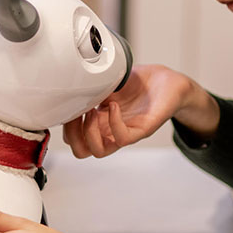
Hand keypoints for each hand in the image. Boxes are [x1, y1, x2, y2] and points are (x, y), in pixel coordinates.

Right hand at [63, 64, 218, 157]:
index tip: (68, 106)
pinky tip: (114, 105)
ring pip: (99, 151)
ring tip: (93, 110)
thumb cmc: (139, 82)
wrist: (166, 81)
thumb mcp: (107, 81)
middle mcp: (109, 130)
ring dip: (89, 131)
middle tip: (78, 112)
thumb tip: (70, 82)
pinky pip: (123, 138)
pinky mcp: (142, 129)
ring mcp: (125, 132)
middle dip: (73, 134)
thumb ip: (89, 85)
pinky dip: (113, 123)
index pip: (73, 140)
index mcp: (99, 121)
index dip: (66, 127)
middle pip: (82, 151)